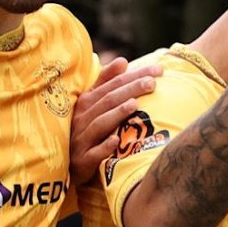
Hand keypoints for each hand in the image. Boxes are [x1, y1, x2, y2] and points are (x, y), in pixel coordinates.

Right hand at [69, 57, 158, 189]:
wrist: (70, 165)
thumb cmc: (86, 131)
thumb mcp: (93, 105)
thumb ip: (106, 83)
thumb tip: (122, 61)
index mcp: (87, 102)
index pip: (113, 84)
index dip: (134, 76)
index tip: (157, 70)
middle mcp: (83, 118)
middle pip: (107, 100)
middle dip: (130, 90)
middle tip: (152, 83)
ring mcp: (82, 139)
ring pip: (100, 123)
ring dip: (117, 114)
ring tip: (135, 105)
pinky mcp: (83, 160)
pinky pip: (94, 153)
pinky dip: (104, 147)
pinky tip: (116, 140)